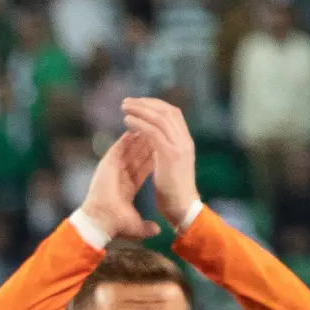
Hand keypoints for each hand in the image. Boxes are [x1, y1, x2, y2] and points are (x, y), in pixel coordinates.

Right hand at [74, 130, 158, 243]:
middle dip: (150, 142)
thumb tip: (157, 231)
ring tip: (152, 124)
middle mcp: (121, 174)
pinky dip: (129, 136)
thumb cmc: (115, 224)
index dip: (155, 157)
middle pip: (139, 154)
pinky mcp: (108, 163)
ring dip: (142, 135)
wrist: (101, 221)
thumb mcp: (136, 227)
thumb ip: (146, 227)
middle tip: (161, 129)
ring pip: (131, 147)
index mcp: (128, 186)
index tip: (165, 148)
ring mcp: (114, 167)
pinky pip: (121, 145)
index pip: (144, 167)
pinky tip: (139, 126)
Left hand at [118, 98, 200, 224]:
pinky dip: (139, 124)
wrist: (183, 208)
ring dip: (140, 110)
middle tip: (127, 101)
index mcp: (185, 142)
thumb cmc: (174, 193)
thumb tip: (153, 143)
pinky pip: (153, 132)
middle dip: (146, 103)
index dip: (155, 106)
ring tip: (123, 107)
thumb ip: (165, 151)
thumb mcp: (171, 166)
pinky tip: (127, 121)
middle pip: (166, 111)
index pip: (172, 114)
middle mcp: (184, 140)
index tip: (139, 103)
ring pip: (159, 118)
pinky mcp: (170, 154)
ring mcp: (179, 146)